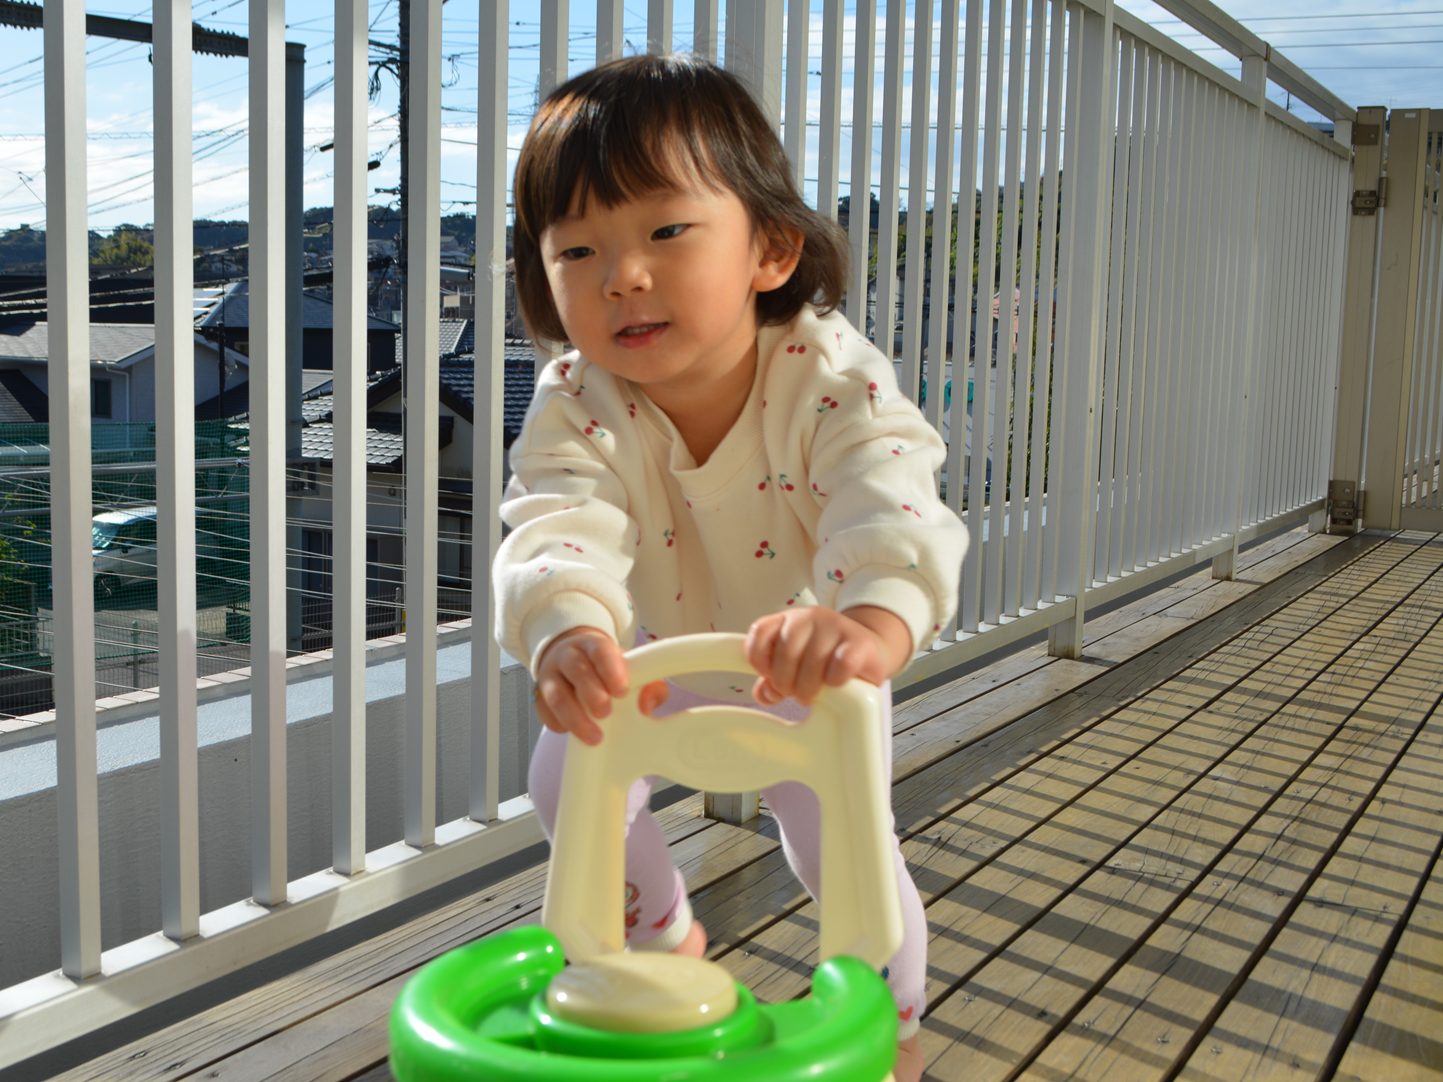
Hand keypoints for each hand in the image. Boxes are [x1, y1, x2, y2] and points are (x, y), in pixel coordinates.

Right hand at [533, 628, 667, 744]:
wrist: (571, 658)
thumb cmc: (605, 668)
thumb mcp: (628, 668)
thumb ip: (648, 683)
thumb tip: (648, 703)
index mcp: (592, 645)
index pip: (599, 650)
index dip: (610, 669)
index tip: (622, 690)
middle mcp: (567, 657)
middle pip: (575, 669)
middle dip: (591, 694)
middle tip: (606, 713)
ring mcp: (550, 676)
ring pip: (556, 694)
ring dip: (574, 717)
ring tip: (594, 736)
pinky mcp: (539, 697)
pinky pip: (544, 712)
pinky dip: (558, 724)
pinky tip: (573, 733)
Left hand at [743, 605, 911, 706]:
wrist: (872, 651)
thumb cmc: (828, 661)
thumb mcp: (796, 667)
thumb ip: (774, 681)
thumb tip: (765, 695)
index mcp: (788, 620)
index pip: (759, 632)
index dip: (759, 661)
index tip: (769, 678)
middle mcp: (810, 617)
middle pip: (785, 652)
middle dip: (785, 682)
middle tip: (795, 693)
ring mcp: (836, 626)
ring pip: (812, 660)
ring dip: (808, 688)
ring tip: (813, 696)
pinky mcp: (860, 642)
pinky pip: (841, 665)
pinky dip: (835, 681)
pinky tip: (835, 685)